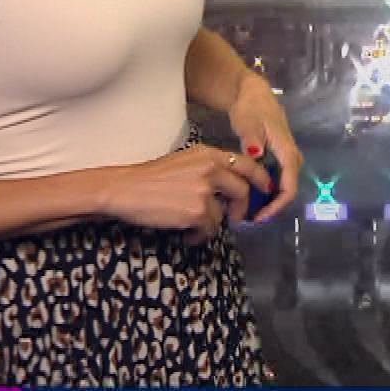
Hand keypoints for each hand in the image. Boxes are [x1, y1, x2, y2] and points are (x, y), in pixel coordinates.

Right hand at [99, 144, 273, 242]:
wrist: (124, 189)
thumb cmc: (150, 178)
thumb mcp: (185, 162)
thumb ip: (210, 169)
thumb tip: (230, 188)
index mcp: (209, 154)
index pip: (248, 164)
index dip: (261, 179)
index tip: (265, 191)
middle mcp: (211, 168)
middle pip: (244, 190)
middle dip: (242, 209)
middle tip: (236, 219)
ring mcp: (205, 190)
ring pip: (224, 214)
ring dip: (212, 224)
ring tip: (195, 227)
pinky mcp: (197, 211)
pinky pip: (210, 229)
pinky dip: (199, 236)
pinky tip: (186, 234)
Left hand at [229, 72, 301, 222]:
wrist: (253, 94)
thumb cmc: (251, 108)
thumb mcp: (247, 122)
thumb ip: (251, 139)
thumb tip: (256, 154)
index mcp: (287, 150)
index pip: (289, 185)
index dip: (277, 204)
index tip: (261, 217)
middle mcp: (292, 155)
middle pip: (289, 187)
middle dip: (274, 206)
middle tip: (253, 218)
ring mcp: (287, 156)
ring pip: (285, 183)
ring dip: (272, 199)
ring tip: (252, 211)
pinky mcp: (281, 156)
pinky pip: (279, 177)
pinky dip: (269, 189)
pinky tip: (253, 195)